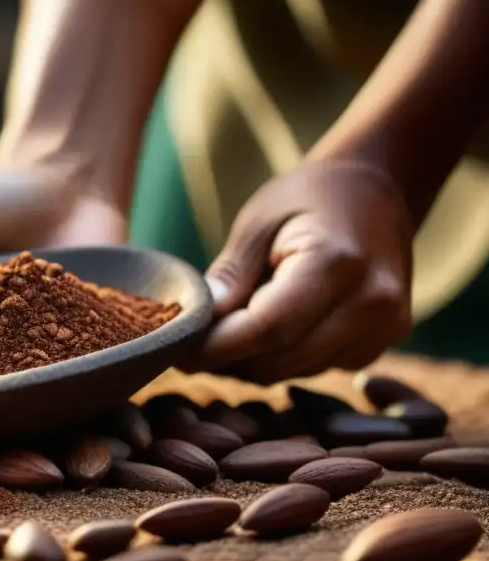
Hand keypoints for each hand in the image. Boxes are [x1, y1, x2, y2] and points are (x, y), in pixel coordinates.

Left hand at [183, 159, 414, 383]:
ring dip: (253, 362)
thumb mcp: (258, 221)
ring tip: (225, 333)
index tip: (176, 352)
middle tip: (191, 345)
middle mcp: (370, 302)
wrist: (378, 190)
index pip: (267, 328)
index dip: (216, 348)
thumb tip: (197, 323)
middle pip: (281, 359)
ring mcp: (385, 326)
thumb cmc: (309, 197)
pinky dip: (283, 358)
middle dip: (227, 359)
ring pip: (296, 370)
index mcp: (336, 263)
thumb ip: (230, 274)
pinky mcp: (385, 340)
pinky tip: (265, 331)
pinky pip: (318, 367)